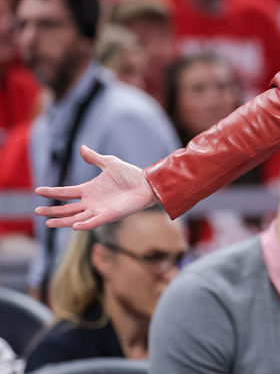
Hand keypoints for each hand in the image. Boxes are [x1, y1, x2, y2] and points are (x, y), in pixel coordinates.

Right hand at [34, 145, 156, 229]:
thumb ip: (94, 158)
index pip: (66, 192)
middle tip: (37, 212)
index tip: (37, 191)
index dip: (52, 192)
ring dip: (62, 221)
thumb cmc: (130, 174)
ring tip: (47, 223)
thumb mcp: (109, 163)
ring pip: (75, 218)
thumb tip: (81, 147)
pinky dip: (84, 224)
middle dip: (52, 211)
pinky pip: (93, 222)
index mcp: (89, 189)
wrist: (147, 184)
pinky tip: (73, 226)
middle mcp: (91, 202)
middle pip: (66, 208)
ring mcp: (98, 210)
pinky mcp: (109, 216)